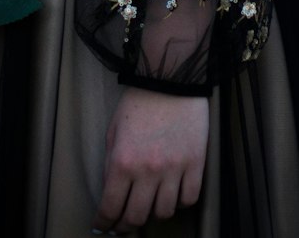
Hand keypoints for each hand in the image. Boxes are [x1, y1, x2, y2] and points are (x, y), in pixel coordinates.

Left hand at [93, 87, 207, 233]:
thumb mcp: (114, 130)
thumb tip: (110, 192)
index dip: (104, 222)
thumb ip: (110, 163)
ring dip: (154, 212)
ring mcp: (174, 169)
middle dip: (126, 225)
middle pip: (137, 217)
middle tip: (123, 223)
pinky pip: (188, 199)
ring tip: (149, 204)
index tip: (103, 226)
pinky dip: (180, 201)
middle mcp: (147, 170)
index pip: (111, 207)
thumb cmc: (139, 101)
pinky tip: (172, 192)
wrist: (170, 77)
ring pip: (164, 212)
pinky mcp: (196, 163)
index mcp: (122, 161)